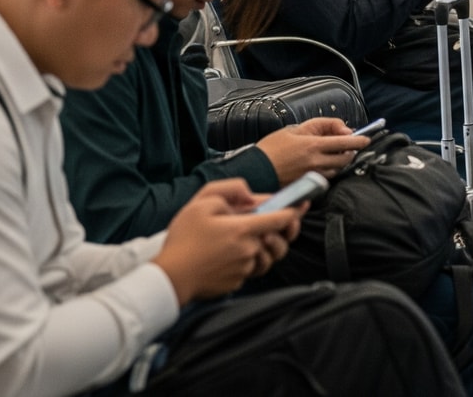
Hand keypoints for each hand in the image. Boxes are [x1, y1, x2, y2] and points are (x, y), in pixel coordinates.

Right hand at [152, 180, 304, 303]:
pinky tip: (230, 255)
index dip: (295, 211)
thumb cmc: (183, 240)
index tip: (302, 206)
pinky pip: (251, 269)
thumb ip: (229, 190)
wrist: (170, 277)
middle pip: (279, 241)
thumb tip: (250, 195)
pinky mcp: (238, 281)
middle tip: (269, 228)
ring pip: (267, 257)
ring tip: (245, 242)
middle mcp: (249, 250)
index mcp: (243, 228)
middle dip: (280, 234)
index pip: (281, 218)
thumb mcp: (201, 203)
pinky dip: (247, 262)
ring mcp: (245, 268)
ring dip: (263, 249)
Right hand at [255, 119, 368, 183]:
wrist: (255, 170)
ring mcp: (312, 175)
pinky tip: (322, 165)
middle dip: (351, 152)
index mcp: (313, 145)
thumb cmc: (271, 148)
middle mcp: (316, 162)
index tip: (366, 139)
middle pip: (345, 158)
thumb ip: (320, 126)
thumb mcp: (294, 129)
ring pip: (337, 169)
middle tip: (349, 146)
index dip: (359, 141)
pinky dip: (329, 171)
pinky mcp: (308, 185)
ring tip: (332, 154)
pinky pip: (326, 178)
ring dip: (340, 162)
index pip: (345, 142)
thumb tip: (342, 130)